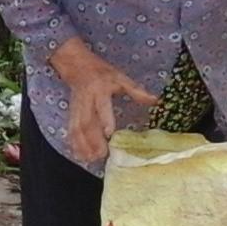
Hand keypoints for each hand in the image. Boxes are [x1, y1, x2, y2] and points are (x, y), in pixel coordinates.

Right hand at [50, 39, 158, 162]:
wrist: (77, 67)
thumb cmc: (102, 73)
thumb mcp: (120, 78)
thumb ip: (136, 91)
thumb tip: (155, 100)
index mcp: (99, 90)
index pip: (101, 105)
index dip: (104, 118)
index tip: (109, 133)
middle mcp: (86, 101)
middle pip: (87, 121)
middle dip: (92, 139)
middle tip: (101, 153)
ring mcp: (77, 108)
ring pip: (77, 128)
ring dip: (83, 145)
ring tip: (92, 159)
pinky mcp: (71, 114)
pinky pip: (71, 131)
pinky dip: (75, 144)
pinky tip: (81, 156)